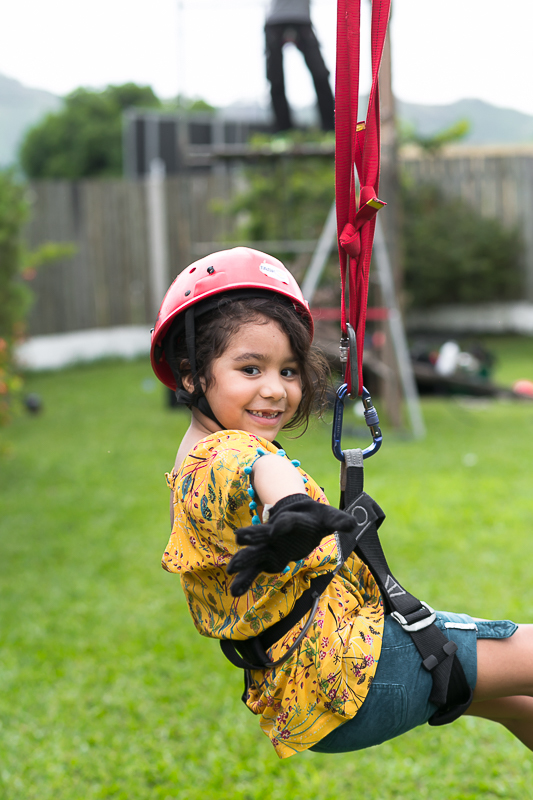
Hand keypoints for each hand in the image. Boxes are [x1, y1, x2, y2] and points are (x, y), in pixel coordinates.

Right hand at [227, 494, 357, 595]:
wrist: (299, 518)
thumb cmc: (314, 518)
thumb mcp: (328, 518)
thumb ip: (338, 521)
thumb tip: (353, 524)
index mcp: (291, 520)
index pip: (287, 522)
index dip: (282, 524)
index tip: (276, 526)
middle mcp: (275, 533)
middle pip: (263, 535)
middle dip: (253, 536)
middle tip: (240, 537)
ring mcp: (269, 547)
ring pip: (255, 554)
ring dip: (243, 561)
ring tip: (230, 570)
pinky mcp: (268, 559)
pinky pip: (254, 571)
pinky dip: (245, 580)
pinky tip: (234, 592)